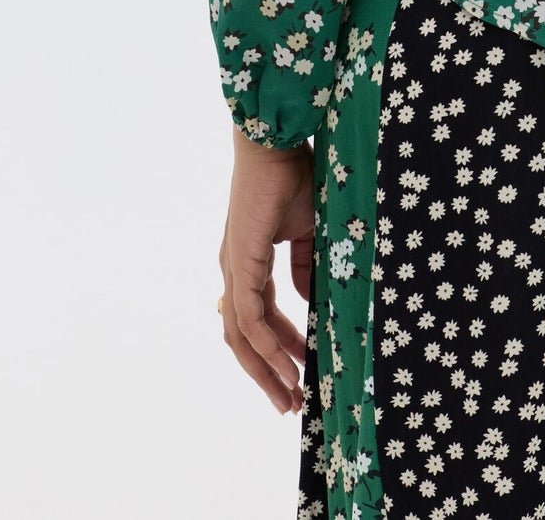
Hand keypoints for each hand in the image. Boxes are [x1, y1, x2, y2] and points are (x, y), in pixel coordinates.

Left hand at [217, 130, 314, 413]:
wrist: (275, 142)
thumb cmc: (293, 175)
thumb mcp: (308, 229)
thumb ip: (306, 266)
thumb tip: (310, 301)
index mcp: (247, 262)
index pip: (259, 319)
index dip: (279, 349)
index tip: (300, 373)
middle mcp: (234, 271)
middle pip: (243, 339)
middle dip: (268, 373)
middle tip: (293, 402)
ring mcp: (233, 269)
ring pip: (242, 336)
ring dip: (266, 369)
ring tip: (291, 395)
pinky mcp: (240, 262)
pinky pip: (249, 316)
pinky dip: (266, 343)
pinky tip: (286, 362)